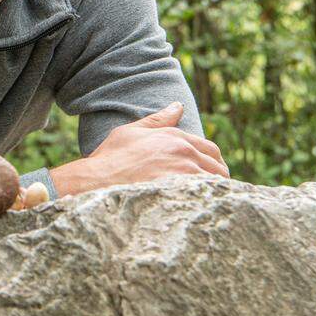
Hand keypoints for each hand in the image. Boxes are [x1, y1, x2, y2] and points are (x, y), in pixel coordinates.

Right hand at [50, 102, 229, 196]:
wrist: (97, 181)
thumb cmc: (111, 157)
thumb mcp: (132, 132)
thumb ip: (159, 119)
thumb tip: (178, 106)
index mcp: (176, 138)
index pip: (211, 149)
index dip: (214, 161)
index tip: (211, 170)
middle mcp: (184, 154)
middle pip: (218, 168)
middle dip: (218, 177)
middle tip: (211, 189)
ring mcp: (184, 175)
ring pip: (215, 184)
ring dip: (215, 192)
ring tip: (207, 201)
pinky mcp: (181, 194)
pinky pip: (206, 198)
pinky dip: (208, 203)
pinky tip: (201, 209)